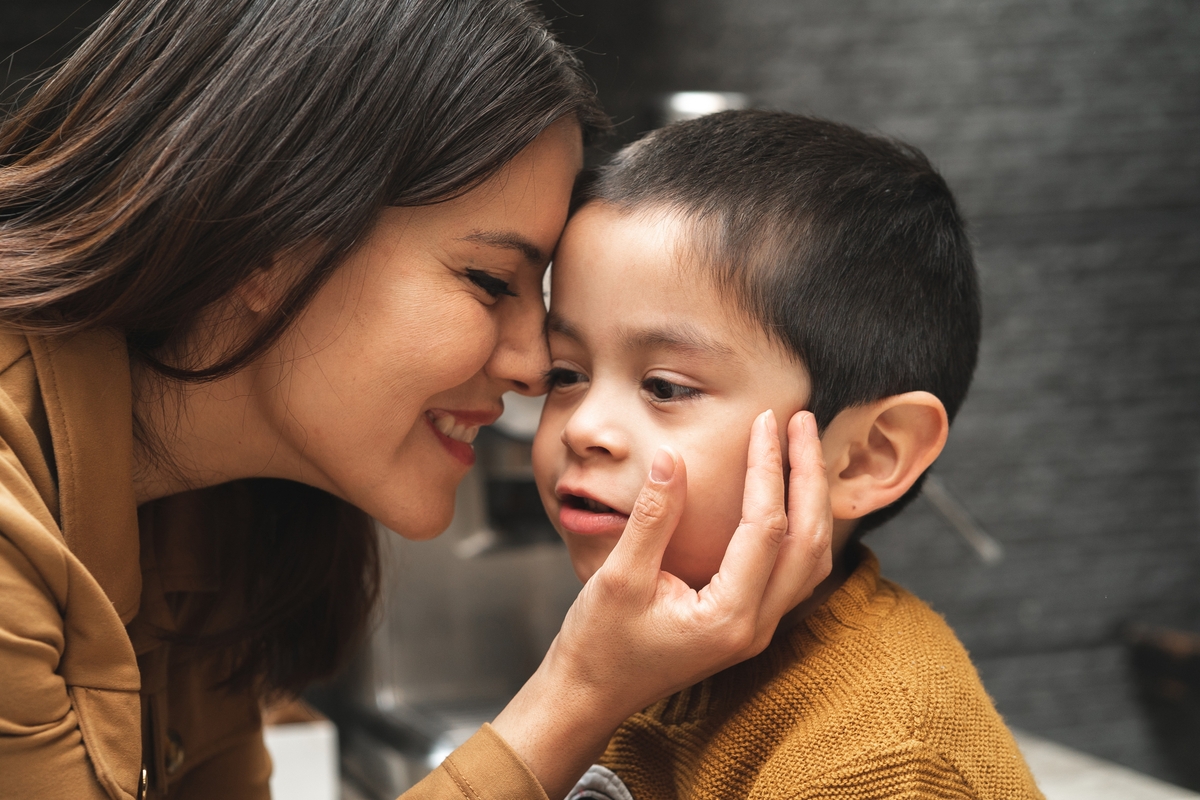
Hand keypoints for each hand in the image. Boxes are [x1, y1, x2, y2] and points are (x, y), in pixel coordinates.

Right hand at [491, 409, 831, 796]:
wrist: (589, 694)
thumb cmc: (599, 643)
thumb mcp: (619, 577)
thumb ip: (653, 517)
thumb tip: (673, 456)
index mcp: (729, 617)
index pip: (767, 527)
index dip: (768, 467)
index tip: (765, 421)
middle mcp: (755, 627)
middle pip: (808, 541)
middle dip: (808, 476)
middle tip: (801, 421)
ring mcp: (756, 629)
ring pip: (809, 558)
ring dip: (812, 501)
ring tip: (802, 450)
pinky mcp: (746, 624)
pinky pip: (793, 571)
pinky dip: (800, 527)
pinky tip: (787, 495)